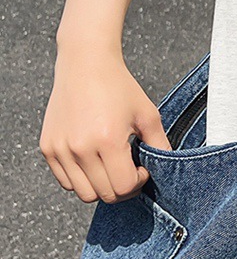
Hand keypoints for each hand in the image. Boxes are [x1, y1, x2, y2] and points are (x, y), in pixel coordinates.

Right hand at [39, 49, 172, 203]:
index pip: (124, 187)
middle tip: (129, 169)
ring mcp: (60, 149)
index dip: (139, 182)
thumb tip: (166, 170)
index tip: (142, 167)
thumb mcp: (148, 115)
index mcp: (107, 140)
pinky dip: (81, 179)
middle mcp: (80, 148)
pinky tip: (93, 160)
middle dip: (122, 187)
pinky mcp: (47, 147)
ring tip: (110, 165)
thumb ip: (160, 146)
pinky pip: (66, 182)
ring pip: (83, 193)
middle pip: (104, 194)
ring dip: (101, 186)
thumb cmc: (118, 87)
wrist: (85, 64)